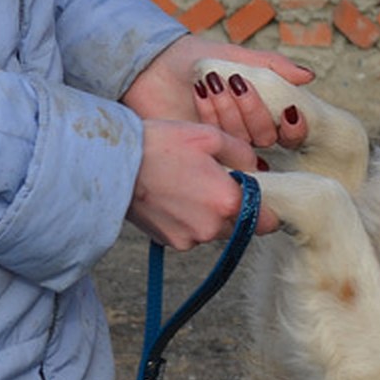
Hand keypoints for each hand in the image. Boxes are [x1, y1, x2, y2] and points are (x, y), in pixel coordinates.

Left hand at [121, 34, 311, 146]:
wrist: (155, 64)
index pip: (292, 133)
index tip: (290, 111)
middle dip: (252, 109)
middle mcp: (248, 133)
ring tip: (210, 83)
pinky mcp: (202, 150)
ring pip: (242, 141)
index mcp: (263, 112)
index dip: (296, 128)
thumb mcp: (240, 57)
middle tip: (234, 82)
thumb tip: (309, 76)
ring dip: (228, 109)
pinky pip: (217, 143)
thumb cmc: (197, 59)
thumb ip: (274, 66)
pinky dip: (210, 114)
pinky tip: (199, 92)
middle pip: (267, 137)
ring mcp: (225, 145)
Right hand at [126, 120, 279, 249]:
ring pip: (216, 230)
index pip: (268, 222)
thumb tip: (256, 168)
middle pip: (241, 226)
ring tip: (188, 186)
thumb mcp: (208, 136)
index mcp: (228, 202)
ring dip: (211, 215)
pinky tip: (173, 197)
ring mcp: (190, 239)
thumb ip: (242, 153)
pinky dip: (189, 220)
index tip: (261, 197)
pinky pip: (192, 234)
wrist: (111, 164)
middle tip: (215, 183)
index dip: (268, 210)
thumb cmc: (159, 145)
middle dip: (236, 208)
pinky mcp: (170, 243)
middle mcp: (212, 228)